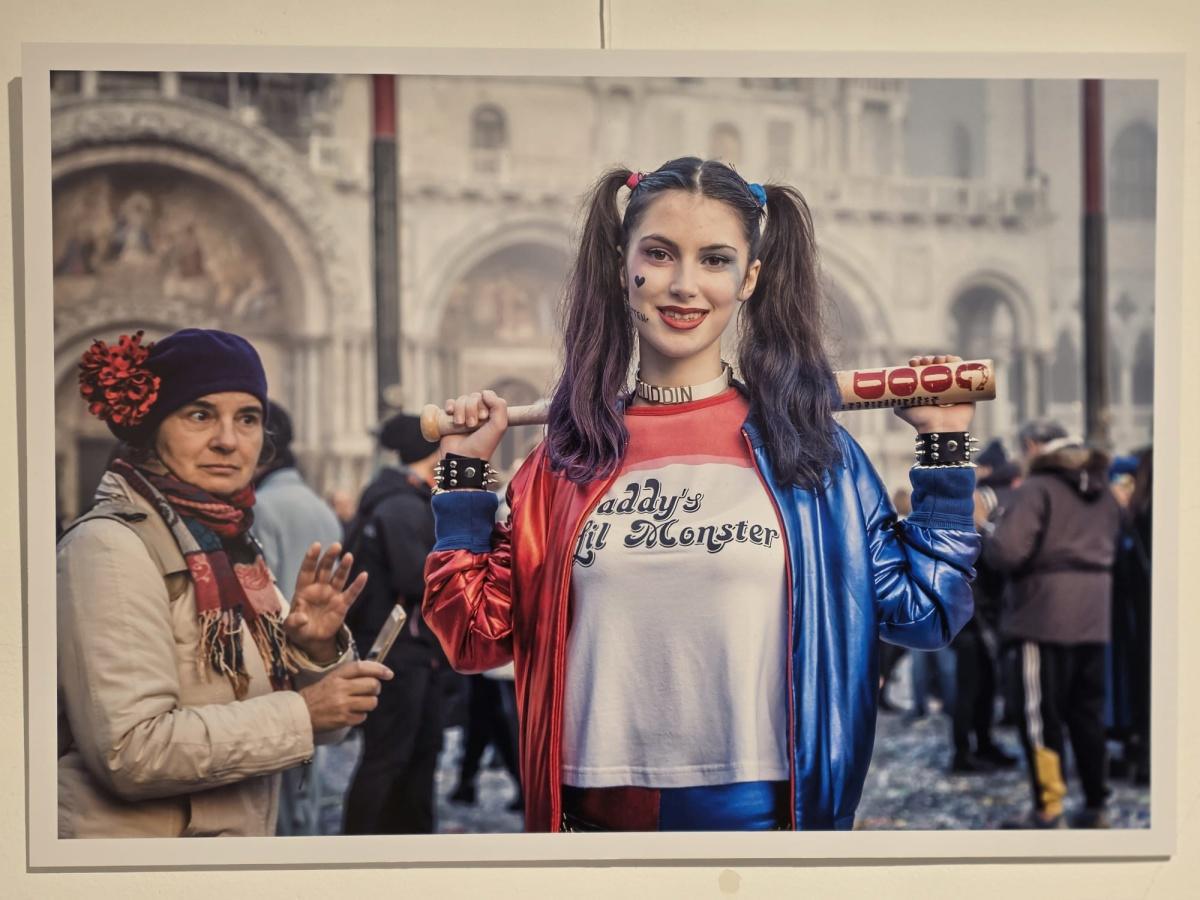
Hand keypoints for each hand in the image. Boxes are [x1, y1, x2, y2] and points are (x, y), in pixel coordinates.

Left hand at [285, 543, 367, 662]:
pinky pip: (351, 593)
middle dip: (329, 558)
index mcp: (303, 590)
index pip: (307, 571)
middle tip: (336, 546)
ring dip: (343, 567)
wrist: (312, 640)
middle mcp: (319, 589)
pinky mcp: (342, 604)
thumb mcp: (291, 627)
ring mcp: (331, 595)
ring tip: (348, 556)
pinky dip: (357, 585)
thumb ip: (294, 621)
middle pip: (324, 570)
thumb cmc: (298, 629)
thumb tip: (302, 618)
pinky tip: (363, 575)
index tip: (317, 545)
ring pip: (338, 578)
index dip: (311, 558)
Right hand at [299, 660, 392, 732]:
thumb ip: (348, 676)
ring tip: (360, 703)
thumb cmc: (315, 696)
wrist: (299, 714)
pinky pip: (363, 716)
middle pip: (372, 685)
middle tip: (370, 691)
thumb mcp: (330, 679)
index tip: (388, 673)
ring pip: (371, 702)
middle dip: (375, 688)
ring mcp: (343, 705)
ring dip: (369, 703)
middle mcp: (341, 688)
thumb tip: (373, 674)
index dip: (378, 669)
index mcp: (337, 676)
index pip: (362, 667)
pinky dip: (360, 715)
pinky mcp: (343, 719)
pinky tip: (351, 713)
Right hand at [439, 389, 508, 463]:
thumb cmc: (483, 444)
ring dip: (461, 411)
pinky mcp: (450, 418)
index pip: (486, 395)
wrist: (463, 457)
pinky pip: (449, 403)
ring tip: (461, 425)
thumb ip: (499, 406)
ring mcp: (463, 415)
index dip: (483, 404)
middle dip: (471, 409)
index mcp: (490, 414)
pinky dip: (450, 406)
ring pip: (461, 399)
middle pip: (473, 397)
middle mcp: (477, 413)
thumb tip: (485, 393)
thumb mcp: (499, 425)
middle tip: (472, 425)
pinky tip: (450, 414)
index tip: (484, 418)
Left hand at [893, 354, 975, 433]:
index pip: (920, 371)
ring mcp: (951, 386)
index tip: (914, 363)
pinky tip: (950, 359)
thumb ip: (895, 398)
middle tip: (926, 362)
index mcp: (924, 389)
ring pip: (947, 366)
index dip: (917, 363)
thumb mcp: (901, 408)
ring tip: (938, 361)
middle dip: (928, 360)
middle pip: (933, 366)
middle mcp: (937, 386)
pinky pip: (963, 371)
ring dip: (941, 359)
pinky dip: (957, 361)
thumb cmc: (920, 420)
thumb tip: (889, 387)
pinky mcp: (965, 387)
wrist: (941, 428)